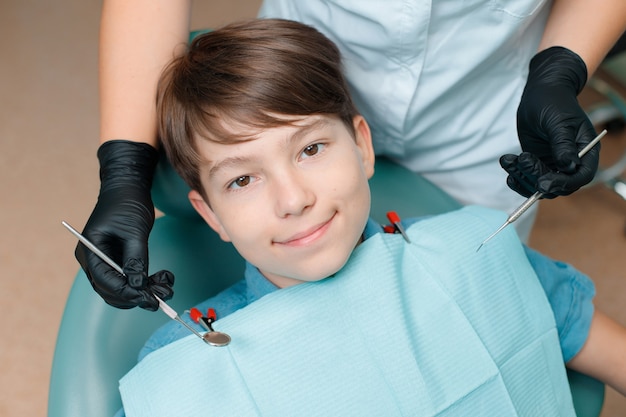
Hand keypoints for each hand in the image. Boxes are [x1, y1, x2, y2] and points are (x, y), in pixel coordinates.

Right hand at [75, 140, 173, 309]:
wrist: (127, 186)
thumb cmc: (127, 203)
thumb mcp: (134, 231)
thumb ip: (135, 259)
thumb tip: (137, 286)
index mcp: (90, 250)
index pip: (106, 282)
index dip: (128, 293)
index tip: (150, 299)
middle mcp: (92, 259)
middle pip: (111, 290)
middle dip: (137, 295)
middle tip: (163, 296)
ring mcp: (103, 261)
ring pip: (121, 288)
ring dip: (144, 290)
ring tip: (166, 286)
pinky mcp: (116, 260)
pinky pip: (127, 278)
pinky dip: (144, 281)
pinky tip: (162, 277)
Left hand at [501, 46, 599, 198]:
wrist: (540, 92)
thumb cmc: (554, 102)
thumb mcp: (559, 122)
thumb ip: (563, 145)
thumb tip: (569, 167)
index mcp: (585, 151)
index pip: (580, 176)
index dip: (563, 183)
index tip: (543, 183)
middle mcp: (570, 161)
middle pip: (558, 185)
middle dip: (537, 179)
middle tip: (523, 161)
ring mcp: (552, 164)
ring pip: (539, 184)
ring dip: (521, 176)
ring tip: (509, 159)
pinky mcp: (536, 162)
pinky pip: (526, 177)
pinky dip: (515, 174)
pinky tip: (507, 163)